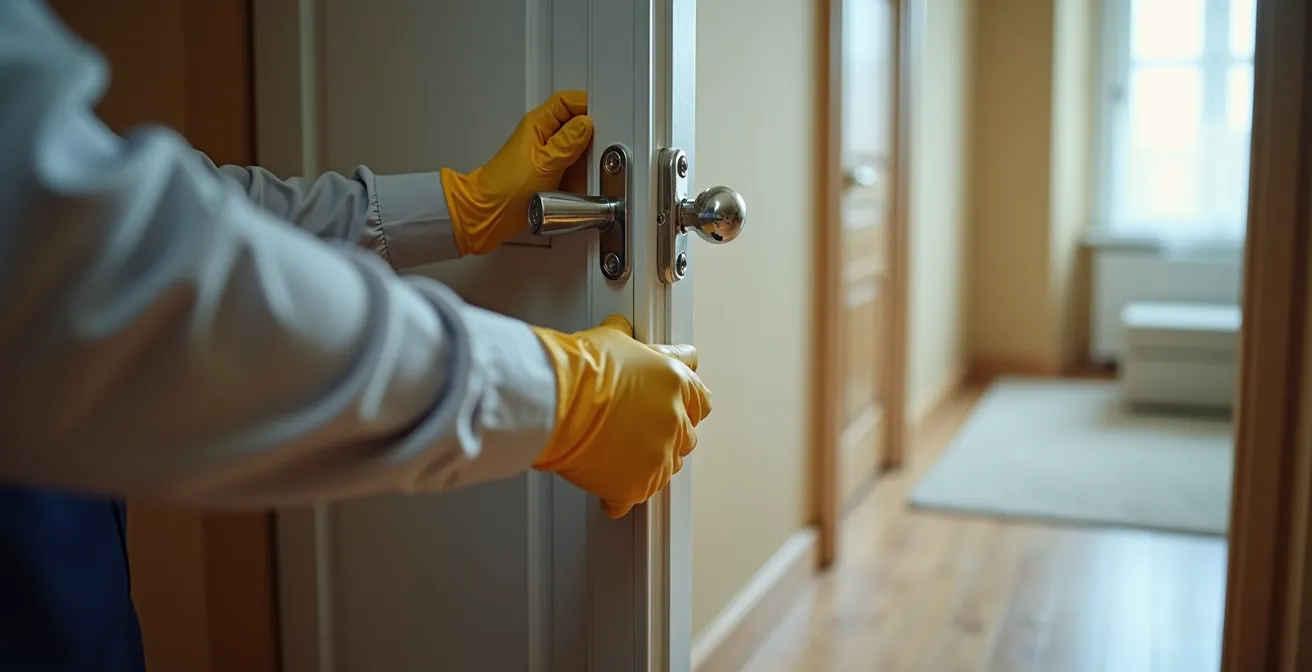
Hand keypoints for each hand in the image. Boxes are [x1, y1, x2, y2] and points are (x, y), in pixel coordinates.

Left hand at [441, 91, 593, 254]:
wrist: (489, 214)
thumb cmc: (505, 188)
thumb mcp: (544, 163)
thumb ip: (569, 142)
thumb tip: (587, 125)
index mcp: (538, 123)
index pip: (568, 101)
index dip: (588, 106)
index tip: (603, 120)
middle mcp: (542, 136)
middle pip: (575, 123)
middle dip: (590, 134)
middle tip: (598, 148)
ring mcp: (546, 154)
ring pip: (576, 146)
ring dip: (585, 157)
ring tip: (587, 167)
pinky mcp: (548, 173)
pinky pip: (572, 167)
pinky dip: (579, 173)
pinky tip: (580, 182)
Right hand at [530, 315, 711, 517]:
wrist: (556, 399)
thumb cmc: (581, 368)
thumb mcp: (612, 339)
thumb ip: (631, 344)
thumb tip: (623, 332)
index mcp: (677, 383)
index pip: (701, 400)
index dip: (684, 404)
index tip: (674, 406)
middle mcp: (674, 419)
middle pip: (686, 437)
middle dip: (666, 434)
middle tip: (640, 431)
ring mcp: (658, 454)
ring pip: (666, 468)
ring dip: (649, 463)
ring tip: (623, 457)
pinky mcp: (636, 484)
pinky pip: (636, 496)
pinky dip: (621, 494)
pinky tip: (608, 489)